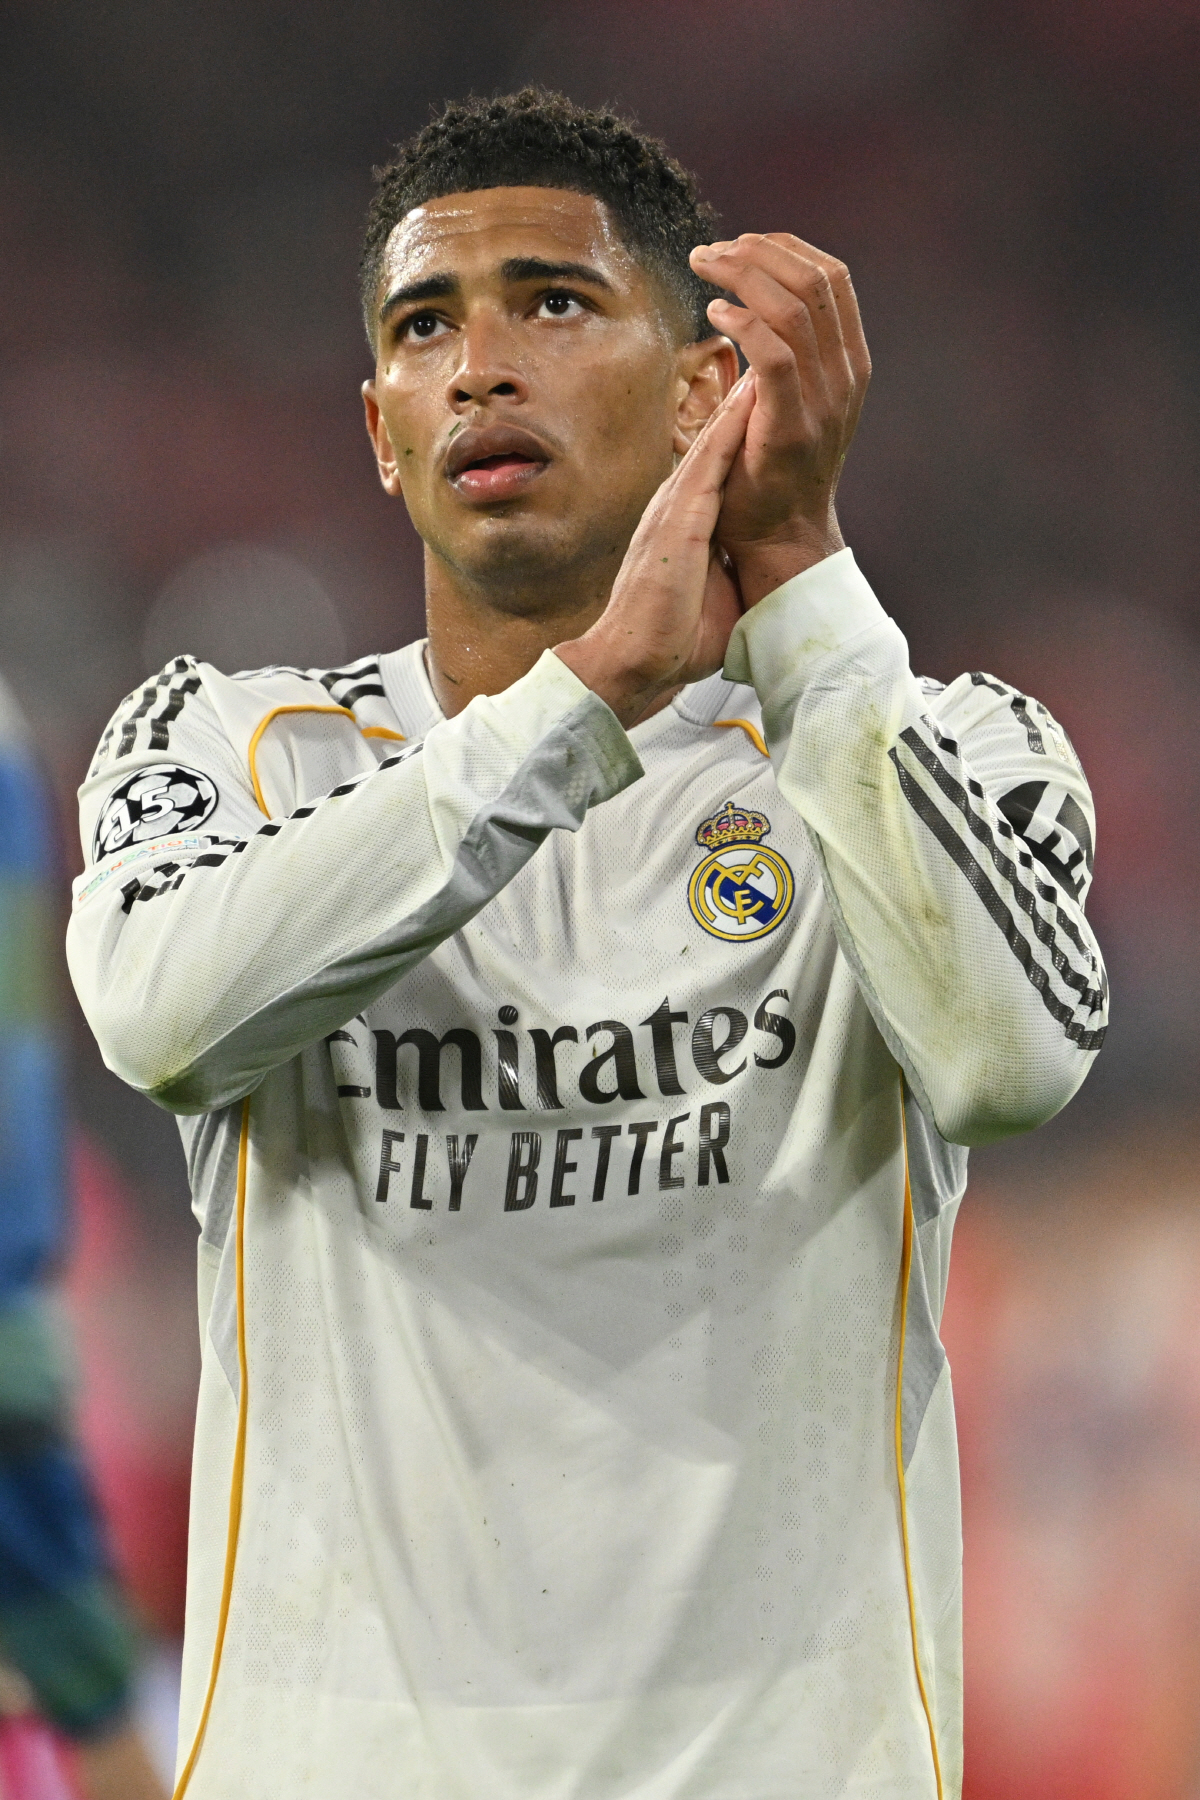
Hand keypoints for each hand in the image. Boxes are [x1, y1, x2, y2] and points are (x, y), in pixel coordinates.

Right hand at [556, 373, 754, 726]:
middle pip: (714, 440)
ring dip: (740, 396)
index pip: (716, 466)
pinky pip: (712, 463)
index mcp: (683, 524)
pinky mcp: (680, 521)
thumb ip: (720, 570)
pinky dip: (732, 426)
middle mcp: (676, 506)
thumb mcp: (704, 593)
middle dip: (740, 396)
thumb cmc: (668, 641)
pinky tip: (753, 392)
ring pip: (715, 439)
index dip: (738, 428)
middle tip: (765, 348)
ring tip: (766, 350)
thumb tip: (742, 572)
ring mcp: (675, 509)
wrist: (631, 662)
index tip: (762, 394)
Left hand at [689, 234, 870, 605]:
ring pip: (794, 308)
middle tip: (710, 253)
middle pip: (814, 280)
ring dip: (742, 276)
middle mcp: (846, 375)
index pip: (831, 277)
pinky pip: (775, 354)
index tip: (740, 244)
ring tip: (704, 270)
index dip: (785, 247)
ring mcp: (824, 401)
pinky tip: (714, 315)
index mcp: (850, 362)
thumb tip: (752, 298)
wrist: (779, 536)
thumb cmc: (771, 467)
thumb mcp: (793, 398)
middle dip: (758, 252)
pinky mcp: (791, 425)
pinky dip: (743, 323)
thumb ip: (787, 352)